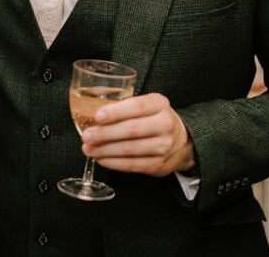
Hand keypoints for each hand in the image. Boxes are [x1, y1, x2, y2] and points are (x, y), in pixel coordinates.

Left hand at [80, 93, 194, 176]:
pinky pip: (132, 165)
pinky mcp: (159, 164)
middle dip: (104, 134)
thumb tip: (92, 114)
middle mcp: (165, 124)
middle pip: (131, 130)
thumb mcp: (147, 106)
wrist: (182, 141)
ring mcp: (164, 146)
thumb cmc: (155, 119)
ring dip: (105, 150)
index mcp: (159, 104)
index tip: (97, 117)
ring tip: (89, 149)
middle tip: (87, 136)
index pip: (136, 106)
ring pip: (130, 149)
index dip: (115, 112)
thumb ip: (125, 107)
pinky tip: (102, 159)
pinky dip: (114, 163)